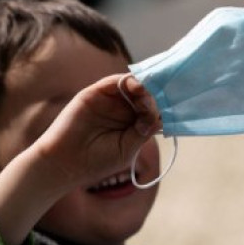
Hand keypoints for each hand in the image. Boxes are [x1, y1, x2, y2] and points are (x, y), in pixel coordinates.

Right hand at [32, 73, 160, 189]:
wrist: (65, 163)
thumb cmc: (96, 161)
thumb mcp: (128, 148)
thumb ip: (145, 130)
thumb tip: (162, 116)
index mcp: (132, 124)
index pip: (153, 110)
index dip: (164, 108)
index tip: (178, 107)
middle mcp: (122, 110)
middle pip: (146, 95)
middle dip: (158, 96)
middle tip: (165, 100)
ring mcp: (109, 101)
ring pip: (134, 86)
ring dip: (146, 89)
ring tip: (150, 97)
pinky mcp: (95, 93)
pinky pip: (116, 82)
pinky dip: (130, 81)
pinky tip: (139, 88)